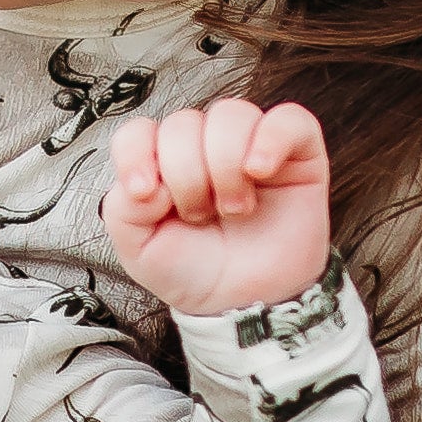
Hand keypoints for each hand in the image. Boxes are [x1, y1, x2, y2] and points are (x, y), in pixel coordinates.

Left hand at [103, 98, 330, 316]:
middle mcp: (204, 145)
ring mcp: (250, 144)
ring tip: (234, 208)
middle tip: (200, 216)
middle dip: (187, 176)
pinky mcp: (297, 153)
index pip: (138, 130)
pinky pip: (289, 119)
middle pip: (184, 123)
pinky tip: (260, 172)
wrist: (247, 305)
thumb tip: (148, 179)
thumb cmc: (196, 272)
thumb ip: (124, 210)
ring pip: (231, 115)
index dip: (136, 154)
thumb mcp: (139, 251)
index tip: (144, 193)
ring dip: (225, 165)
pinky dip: (271, 140)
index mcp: (162, 162)